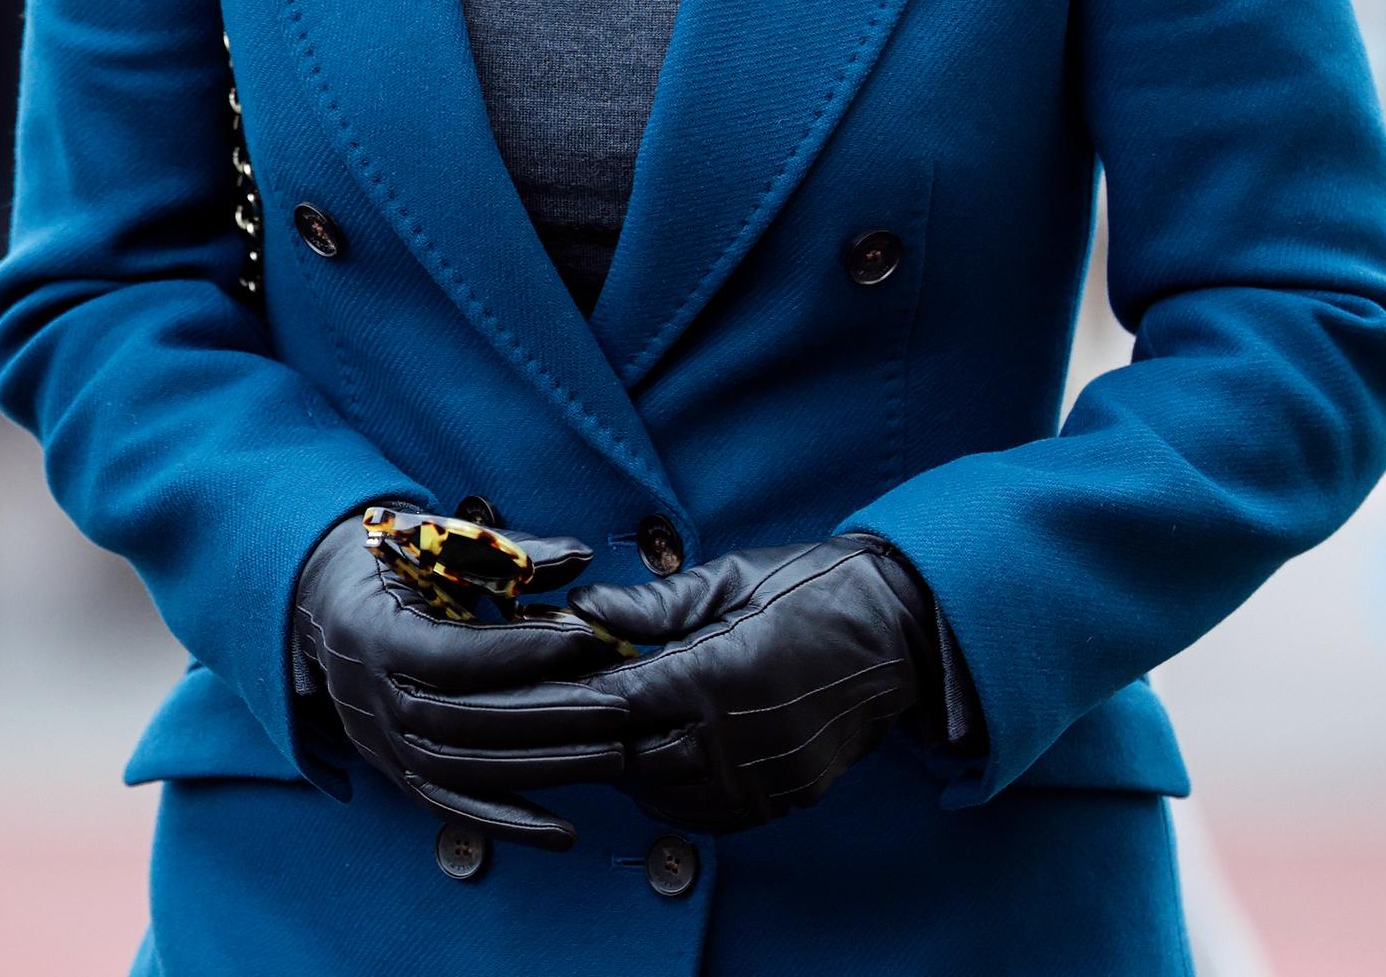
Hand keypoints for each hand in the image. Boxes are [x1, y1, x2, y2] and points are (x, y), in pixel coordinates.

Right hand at [292, 504, 631, 850]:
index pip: (452, 655)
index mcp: (374, 633)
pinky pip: (450, 807)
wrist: (318, 599)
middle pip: (462, 722)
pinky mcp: (393, 771)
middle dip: (548, 717)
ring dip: (541, 769)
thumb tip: (580, 556)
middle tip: (616, 707)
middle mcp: (369, 699)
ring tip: (609, 756)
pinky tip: (564, 833)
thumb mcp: (436, 539)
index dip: (520, 651)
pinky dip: (508, 823)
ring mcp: (378, 743)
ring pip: (461, 772)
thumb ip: (507, 551)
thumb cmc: (386, 559)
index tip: (585, 639)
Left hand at [384, 534, 944, 835]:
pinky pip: (689, 808)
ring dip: (600, 764)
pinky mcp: (770, 804)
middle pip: (610, 757)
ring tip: (549, 738)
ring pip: (644, 789)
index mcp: (710, 676)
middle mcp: (726, 742)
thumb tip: (582, 612)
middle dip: (550, 743)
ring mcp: (752, 783)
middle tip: (483, 736)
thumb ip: (650, 605)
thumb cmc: (813, 588)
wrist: (902, 635)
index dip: (540, 702)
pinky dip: (653, 783)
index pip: (600, 702)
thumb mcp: (728, 577)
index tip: (487, 695)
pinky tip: (632, 756)